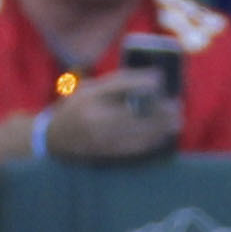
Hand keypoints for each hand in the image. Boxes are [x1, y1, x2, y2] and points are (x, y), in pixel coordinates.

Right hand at [40, 69, 179, 162]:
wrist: (53, 140)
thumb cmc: (77, 109)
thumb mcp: (89, 90)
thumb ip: (116, 84)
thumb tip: (153, 79)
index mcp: (89, 98)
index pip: (118, 86)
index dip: (140, 82)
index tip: (160, 78)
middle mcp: (95, 118)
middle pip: (133, 113)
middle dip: (158, 111)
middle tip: (177, 106)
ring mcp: (101, 138)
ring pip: (137, 134)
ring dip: (160, 128)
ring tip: (176, 121)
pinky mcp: (107, 153)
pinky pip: (134, 148)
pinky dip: (152, 141)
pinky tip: (163, 135)